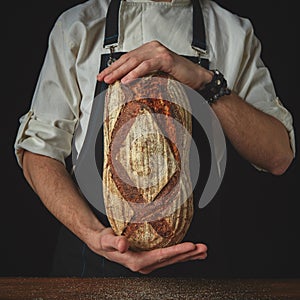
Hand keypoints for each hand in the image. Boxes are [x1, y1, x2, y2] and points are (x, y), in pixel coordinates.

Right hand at [88, 227, 207, 274]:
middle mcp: (144, 265)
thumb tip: (123, 245)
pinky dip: (180, 254)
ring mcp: (148, 263)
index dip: (177, 251)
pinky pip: (167, 258)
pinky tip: (189, 253)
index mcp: (136, 261)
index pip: (161, 256)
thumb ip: (115, 242)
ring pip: (171, 260)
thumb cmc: (105, 241)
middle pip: (170, 260)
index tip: (191, 246)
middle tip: (203, 249)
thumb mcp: (107, 240)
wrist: (102, 244)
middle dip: (188, 254)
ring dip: (188, 256)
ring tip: (202, 252)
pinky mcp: (149, 259)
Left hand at [97, 40, 212, 89]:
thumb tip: (126, 84)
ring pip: (134, 61)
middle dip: (113, 70)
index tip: (103, 76)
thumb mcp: (156, 76)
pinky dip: (135, 73)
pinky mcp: (165, 58)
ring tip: (110, 80)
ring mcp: (159, 52)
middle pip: (128, 59)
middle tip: (102, 78)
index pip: (127, 59)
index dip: (114, 67)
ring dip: (120, 72)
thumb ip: (143, 76)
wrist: (197, 79)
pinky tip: (127, 80)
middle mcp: (152, 48)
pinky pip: (146, 65)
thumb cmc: (179, 78)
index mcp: (149, 51)